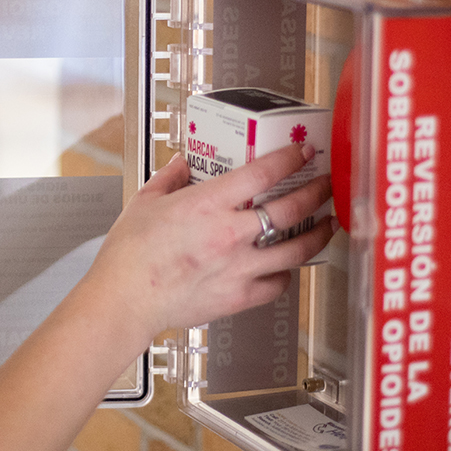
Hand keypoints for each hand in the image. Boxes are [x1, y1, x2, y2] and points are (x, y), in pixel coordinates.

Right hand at [80, 143, 333, 344]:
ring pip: (297, 250)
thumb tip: (183, 163)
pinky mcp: (239, 297)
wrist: (124, 299)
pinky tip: (286, 265)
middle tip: (325, 183)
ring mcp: (239, 268)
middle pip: (292, 208)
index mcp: (207, 204)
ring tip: (326, 224)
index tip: (303, 151)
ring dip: (318, 234)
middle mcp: (230, 234)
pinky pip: (279, 284)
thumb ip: (170, 177)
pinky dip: (287, 273)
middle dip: (316, 191)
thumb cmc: (129, 255)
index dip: (291, 158)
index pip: (263, 173)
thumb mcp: (145, 202)